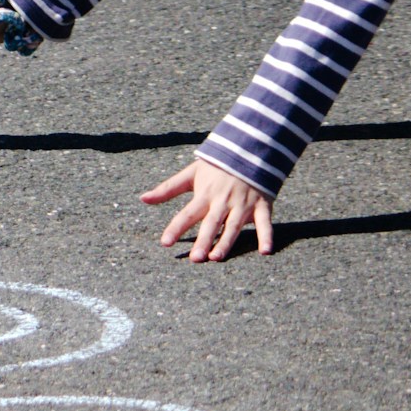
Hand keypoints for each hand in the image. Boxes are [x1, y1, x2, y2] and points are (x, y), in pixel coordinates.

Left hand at [141, 160, 273, 261]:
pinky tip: (265, 251)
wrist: (248, 151)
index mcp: (205, 194)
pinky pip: (265, 222)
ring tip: (216, 257)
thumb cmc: (216, 167)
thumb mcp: (191, 173)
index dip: (176, 228)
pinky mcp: (262, 205)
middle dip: (203, 240)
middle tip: (195, 259)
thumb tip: (143, 198)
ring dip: (226, 242)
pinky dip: (267, 236)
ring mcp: (243, 204)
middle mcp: (223, 201)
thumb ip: (168, 188)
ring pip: (234, 226)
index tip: (165, 243)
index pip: (187, 214)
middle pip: (211, 223)